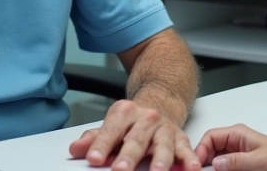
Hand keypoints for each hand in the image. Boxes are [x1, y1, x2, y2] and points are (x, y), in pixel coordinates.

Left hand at [69, 99, 199, 170]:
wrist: (162, 102)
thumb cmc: (132, 121)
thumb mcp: (112, 125)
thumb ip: (94, 139)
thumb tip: (75, 149)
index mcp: (124, 113)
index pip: (111, 131)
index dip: (101, 145)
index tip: (93, 159)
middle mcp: (146, 119)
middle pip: (136, 140)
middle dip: (128, 156)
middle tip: (120, 170)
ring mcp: (164, 128)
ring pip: (162, 145)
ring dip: (160, 160)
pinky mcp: (180, 138)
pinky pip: (186, 149)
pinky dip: (190, 159)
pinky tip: (191, 168)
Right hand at [195, 124, 266, 170]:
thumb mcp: (259, 161)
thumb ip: (236, 161)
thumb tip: (215, 163)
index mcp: (239, 134)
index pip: (210, 137)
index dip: (200, 150)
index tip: (196, 165)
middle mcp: (236, 143)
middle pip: (210, 150)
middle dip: (203, 161)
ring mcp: (238, 156)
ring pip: (216, 162)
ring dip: (211, 168)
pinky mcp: (242, 167)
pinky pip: (225, 169)